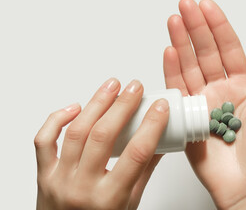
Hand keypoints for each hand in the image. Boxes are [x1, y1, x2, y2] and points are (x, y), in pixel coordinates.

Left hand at [34, 79, 168, 209]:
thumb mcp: (130, 204)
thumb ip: (144, 172)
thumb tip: (161, 143)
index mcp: (110, 199)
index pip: (136, 154)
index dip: (151, 126)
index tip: (159, 107)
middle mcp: (82, 188)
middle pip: (103, 136)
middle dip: (122, 106)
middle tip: (134, 88)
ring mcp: (59, 180)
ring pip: (76, 132)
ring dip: (96, 104)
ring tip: (111, 86)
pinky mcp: (44, 174)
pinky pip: (44, 141)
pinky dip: (57, 119)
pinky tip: (75, 107)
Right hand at [163, 0, 245, 209]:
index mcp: (243, 86)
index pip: (229, 49)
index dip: (218, 27)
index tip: (208, 7)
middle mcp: (220, 91)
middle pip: (205, 53)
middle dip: (195, 28)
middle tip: (185, 6)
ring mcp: (202, 102)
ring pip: (189, 67)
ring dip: (180, 44)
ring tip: (174, 21)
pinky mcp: (187, 117)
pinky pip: (178, 90)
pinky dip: (172, 71)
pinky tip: (169, 52)